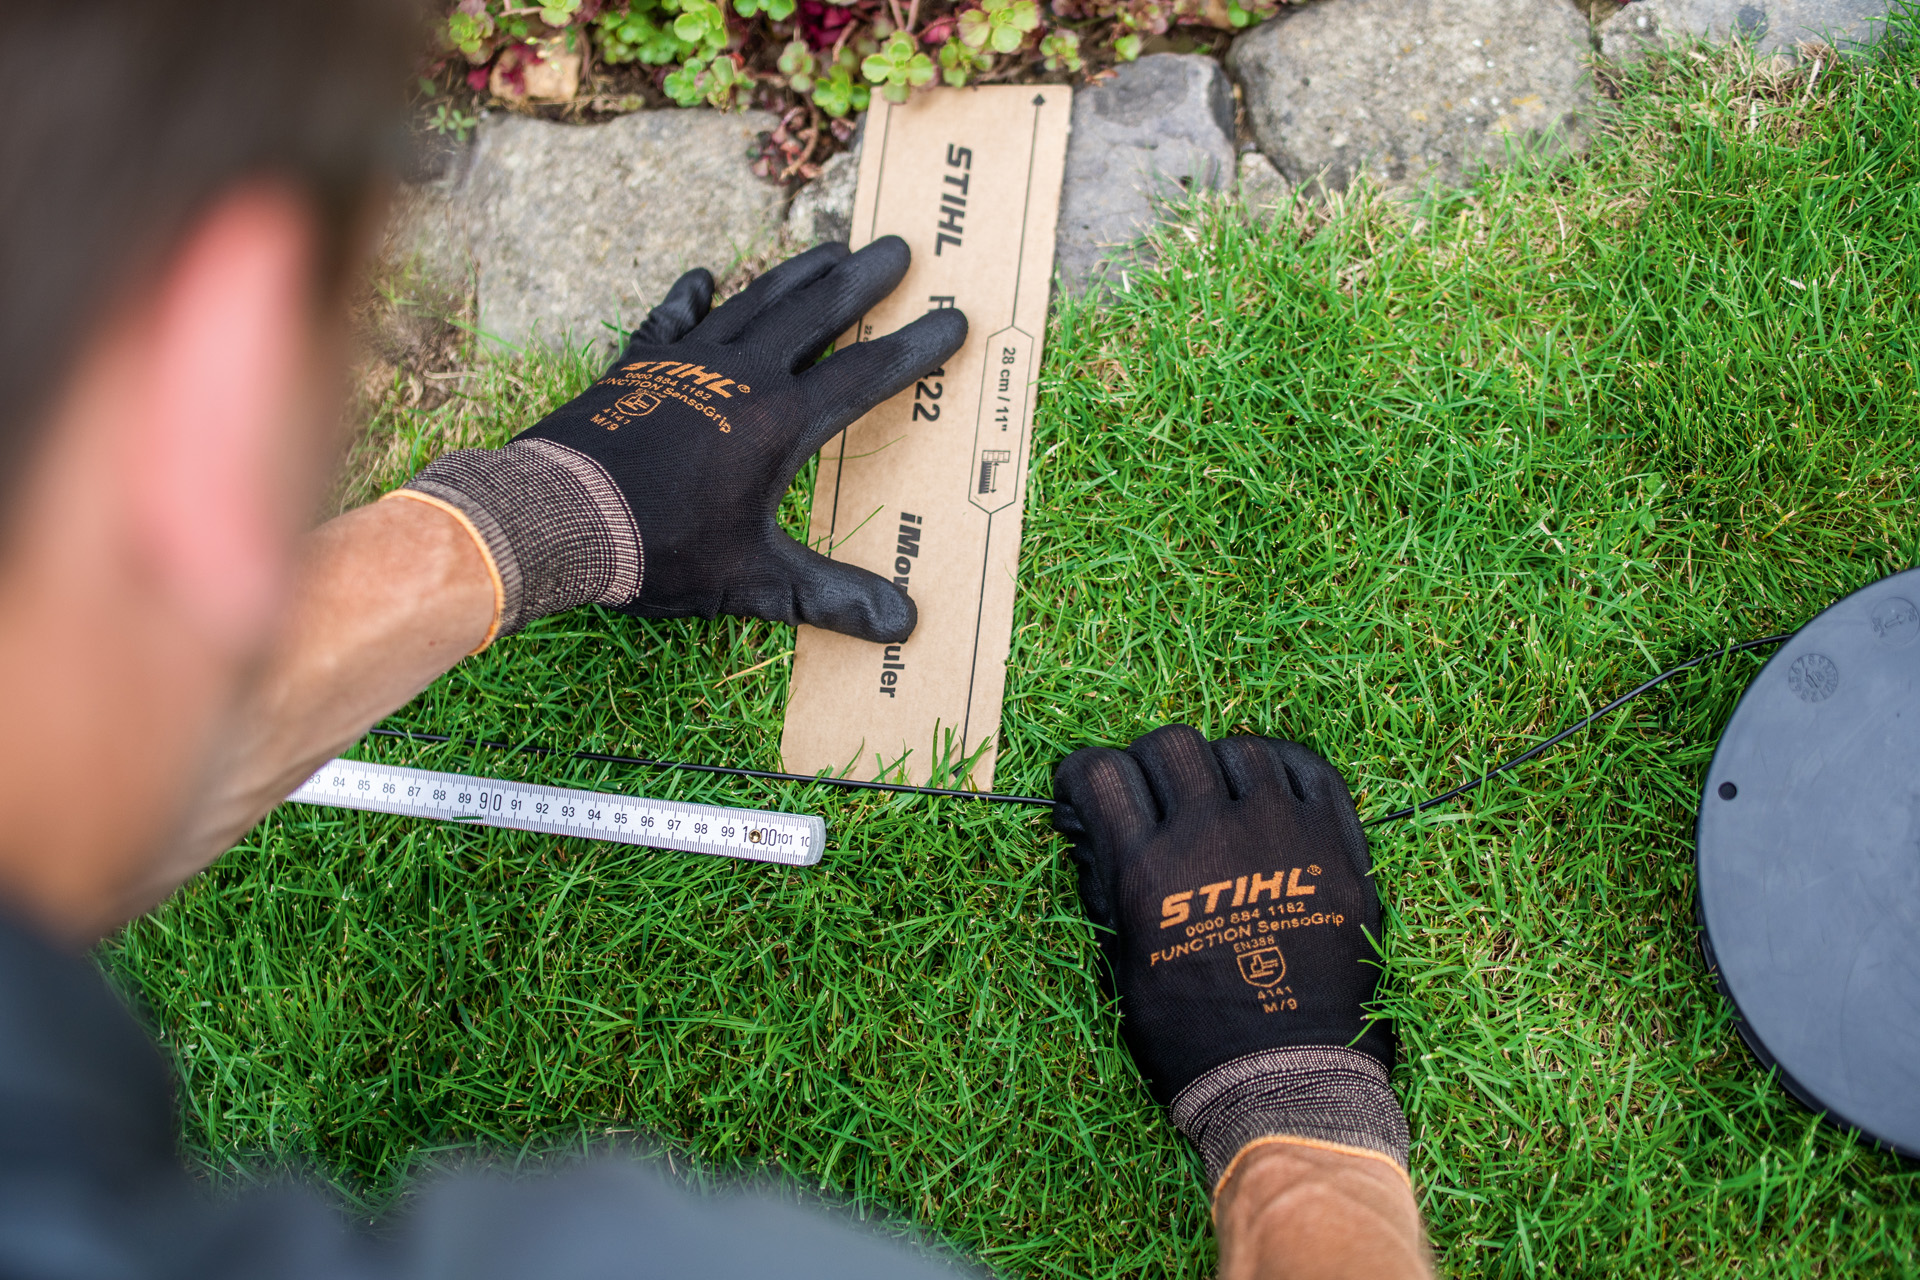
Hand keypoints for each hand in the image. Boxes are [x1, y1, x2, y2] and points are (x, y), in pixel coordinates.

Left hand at [395, 238, 964, 645]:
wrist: (555, 515)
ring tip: (828, 247)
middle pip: (814, 312)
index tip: (955, 319)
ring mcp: (686, 361)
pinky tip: (702, 276)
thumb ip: (828, 596)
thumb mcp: (752, 582)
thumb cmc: (658, 548)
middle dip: (861, 280)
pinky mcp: (637, 364)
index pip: (865, 375)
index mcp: (780, 422)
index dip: (914, 348)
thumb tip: (903, 625)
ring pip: (753, 301)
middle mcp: (741, 375)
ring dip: (795, 273)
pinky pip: (672, 317)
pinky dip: (691, 296)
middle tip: (898, 246)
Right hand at [1052, 725, 1405, 1190]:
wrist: (1290, 1081)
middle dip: (1150, 764)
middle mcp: (1212, 837)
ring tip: (1219, 799)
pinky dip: (1283, 770)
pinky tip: (1271, 792)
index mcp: (1148, 872)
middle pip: (1171, 745)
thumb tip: (1086, 831)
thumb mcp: (1123, 966)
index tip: (1087, 789)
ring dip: (1219, 768)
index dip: (1083, 774)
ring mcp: (1282, 833)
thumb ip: (1103, 888)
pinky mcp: (1337, 845)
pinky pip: (1310, 770)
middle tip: (1154, 795)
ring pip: (1242, 749)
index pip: (1101, 774)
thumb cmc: (1194, 1037)